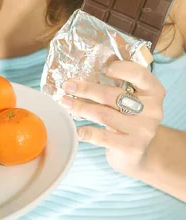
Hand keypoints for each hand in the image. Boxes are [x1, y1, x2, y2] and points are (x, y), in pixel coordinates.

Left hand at [60, 60, 165, 176]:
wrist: (137, 152)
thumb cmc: (128, 116)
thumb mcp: (130, 98)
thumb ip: (117, 84)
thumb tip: (83, 72)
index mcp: (154, 92)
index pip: (140, 74)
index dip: (121, 68)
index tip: (102, 68)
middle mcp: (152, 110)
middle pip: (114, 95)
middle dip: (87, 89)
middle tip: (68, 85)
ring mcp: (143, 130)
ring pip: (105, 114)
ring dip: (81, 107)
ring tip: (65, 102)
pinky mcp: (131, 147)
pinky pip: (104, 137)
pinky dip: (88, 132)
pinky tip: (77, 130)